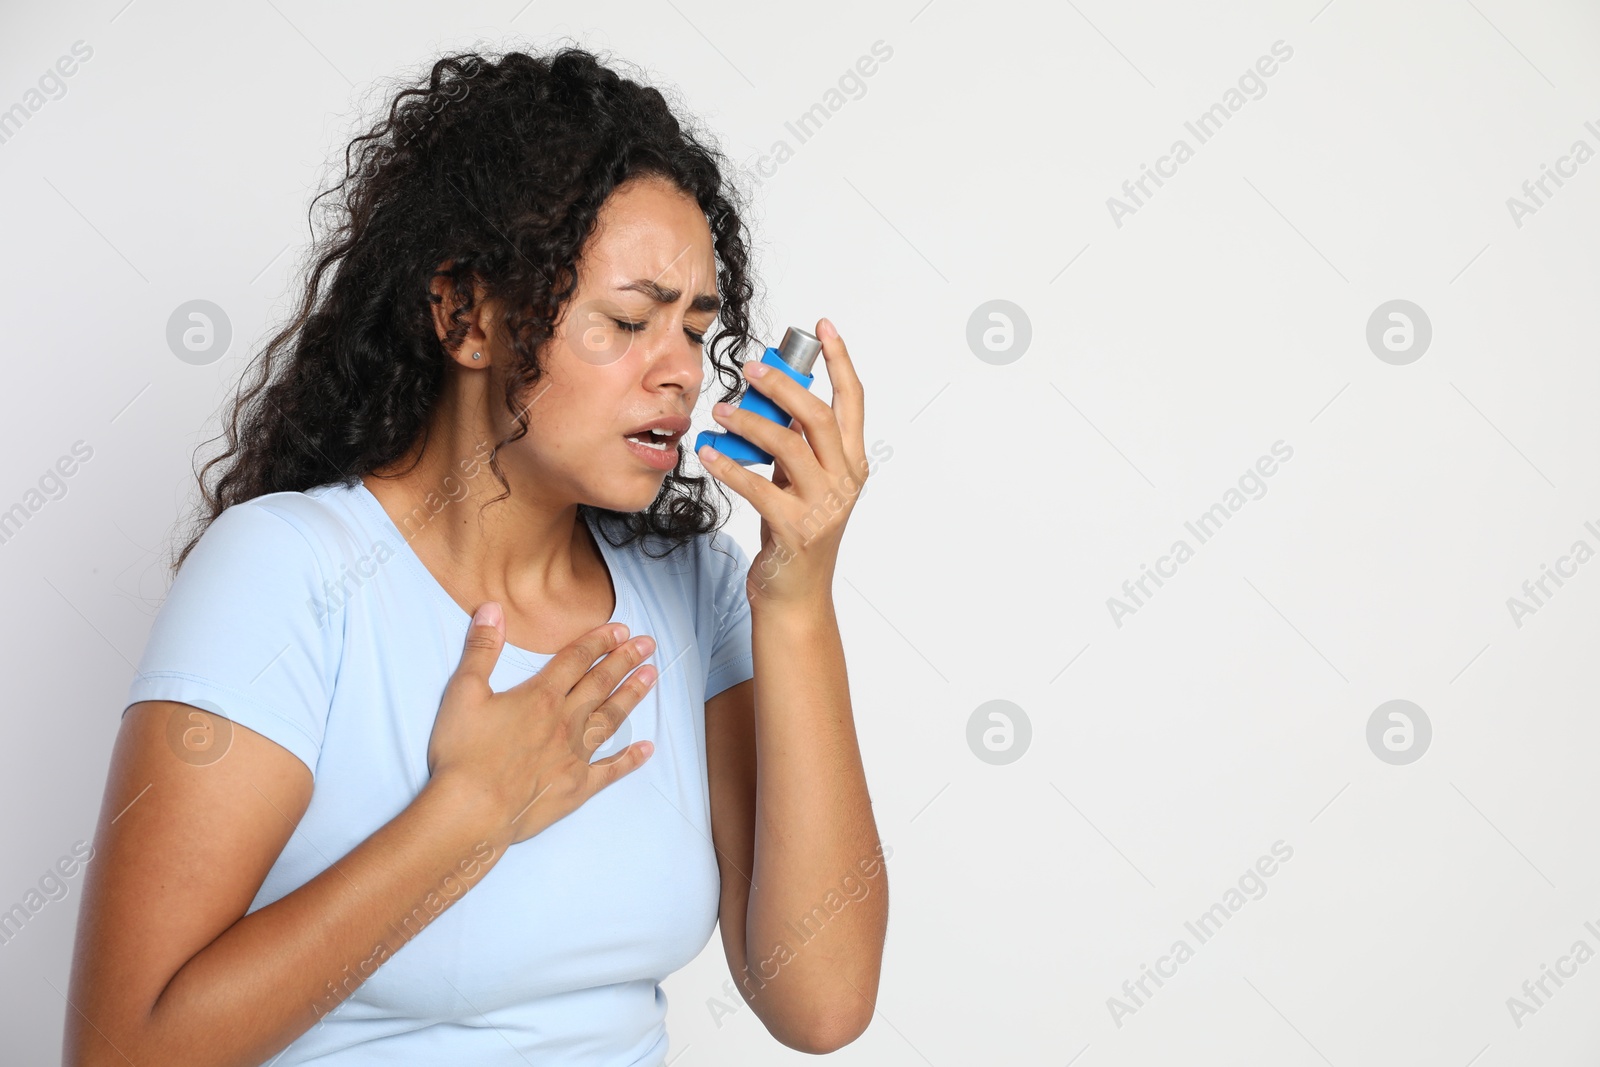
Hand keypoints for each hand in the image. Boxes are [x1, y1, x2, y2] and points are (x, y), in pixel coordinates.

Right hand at [426, 603, 656, 846]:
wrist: (472, 811)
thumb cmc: (464, 753)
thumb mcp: (463, 692)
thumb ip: (482, 649)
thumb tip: (492, 608)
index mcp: (540, 696)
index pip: (576, 660)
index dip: (599, 641)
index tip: (621, 630)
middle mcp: (565, 722)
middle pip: (601, 684)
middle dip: (625, 660)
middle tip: (649, 644)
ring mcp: (575, 755)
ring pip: (611, 718)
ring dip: (632, 696)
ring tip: (652, 677)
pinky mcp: (577, 787)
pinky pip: (610, 770)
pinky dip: (629, 759)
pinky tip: (647, 749)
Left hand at [696, 317, 867, 605]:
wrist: (795, 597)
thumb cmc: (795, 536)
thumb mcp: (802, 484)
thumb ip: (796, 446)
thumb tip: (772, 400)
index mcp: (851, 464)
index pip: (852, 401)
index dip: (839, 360)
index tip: (821, 327)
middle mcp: (844, 481)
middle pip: (817, 416)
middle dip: (783, 385)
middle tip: (750, 368)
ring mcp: (823, 506)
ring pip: (787, 445)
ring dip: (749, 422)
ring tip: (719, 411)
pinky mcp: (795, 529)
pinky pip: (757, 486)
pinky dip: (728, 467)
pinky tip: (707, 454)